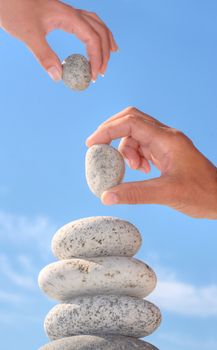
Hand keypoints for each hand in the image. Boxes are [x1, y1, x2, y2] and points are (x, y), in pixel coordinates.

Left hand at [0, 0, 117, 80]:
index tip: (94, 75)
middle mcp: (72, 13)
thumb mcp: (28, 34)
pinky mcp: (64, 15)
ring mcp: (69, 13)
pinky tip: (97, 41)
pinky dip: (97, 33)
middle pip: (100, 31)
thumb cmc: (14, 8)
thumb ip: (44, 55)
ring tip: (112, 54)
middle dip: (104, 53)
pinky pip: (88, 23)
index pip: (92, 38)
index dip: (97, 58)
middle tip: (101, 73)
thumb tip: (58, 77)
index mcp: (68, 16)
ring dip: (106, 41)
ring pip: (97, 25)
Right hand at [86, 107, 216, 218]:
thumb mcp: (167, 194)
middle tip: (100, 149)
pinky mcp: (166, 153)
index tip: (92, 145)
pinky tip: (142, 170)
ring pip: (136, 134)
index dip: (108, 130)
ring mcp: (166, 144)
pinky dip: (135, 156)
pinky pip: (143, 146)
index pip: (131, 123)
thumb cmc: (201, 193)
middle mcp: (166, 136)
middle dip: (113, 132)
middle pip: (132, 120)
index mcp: (167, 140)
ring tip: (133, 169)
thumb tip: (106, 197)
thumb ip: (135, 194)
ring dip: (126, 149)